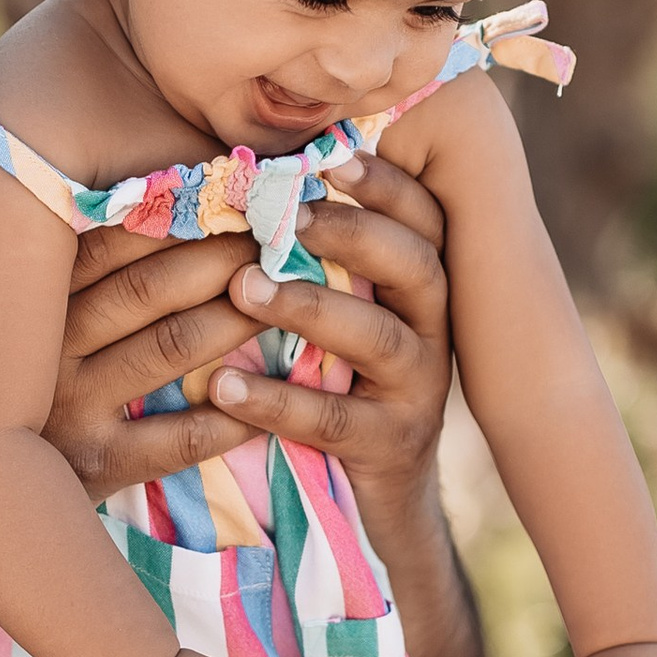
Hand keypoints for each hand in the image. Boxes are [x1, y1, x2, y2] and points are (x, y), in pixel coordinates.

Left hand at [43, 158, 452, 534]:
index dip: (386, 184)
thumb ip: (318, 259)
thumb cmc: (339, 384)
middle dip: (351, 232)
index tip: (332, 157)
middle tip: (280, 215)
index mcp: (422, 287)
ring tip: (241, 289)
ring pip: (379, 338)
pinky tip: (222, 386)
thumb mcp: (340, 314)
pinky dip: (276, 401)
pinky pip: (334, 422)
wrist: (375, 498)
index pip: (423, 220)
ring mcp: (419, 393)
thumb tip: (249, 183)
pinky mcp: (390, 449)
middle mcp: (434, 331)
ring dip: (308, 306)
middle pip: (416, 264)